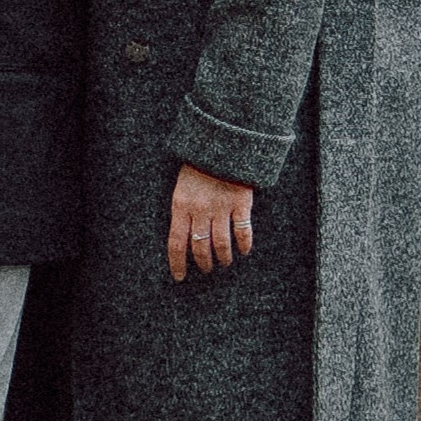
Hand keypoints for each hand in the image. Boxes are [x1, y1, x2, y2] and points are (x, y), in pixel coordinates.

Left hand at [167, 165, 253, 281]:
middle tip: (206, 269)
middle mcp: (200, 210)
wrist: (222, 143)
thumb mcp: (182, 187)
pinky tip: (244, 251)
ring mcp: (221, 207)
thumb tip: (184, 238)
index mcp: (181, 205)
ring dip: (223, 258)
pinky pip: (243, 231)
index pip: (176, 243)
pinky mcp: (241, 203)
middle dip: (203, 263)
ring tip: (225, 262)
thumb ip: (183, 211)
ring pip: (221, 244)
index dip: (177, 264)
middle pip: (200, 247)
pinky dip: (244, 245)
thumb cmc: (199, 166)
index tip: (180, 277)